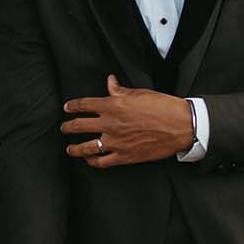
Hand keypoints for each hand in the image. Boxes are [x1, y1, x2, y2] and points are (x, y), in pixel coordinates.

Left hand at [61, 77, 194, 165]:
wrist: (180, 126)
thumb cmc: (163, 106)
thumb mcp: (140, 93)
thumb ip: (120, 90)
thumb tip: (110, 82)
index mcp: (113, 105)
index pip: (84, 105)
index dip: (72, 106)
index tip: (66, 108)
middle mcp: (110, 124)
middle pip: (79, 126)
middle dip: (68, 127)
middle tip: (63, 128)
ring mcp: (116, 142)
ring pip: (86, 147)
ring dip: (74, 148)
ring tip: (69, 149)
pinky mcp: (125, 156)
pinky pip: (102, 162)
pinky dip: (93, 161)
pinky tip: (89, 160)